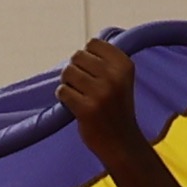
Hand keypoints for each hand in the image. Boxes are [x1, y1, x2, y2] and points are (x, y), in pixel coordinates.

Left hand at [57, 39, 146, 158]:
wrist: (121, 143)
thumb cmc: (116, 109)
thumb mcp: (122, 80)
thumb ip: (106, 62)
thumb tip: (83, 49)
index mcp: (124, 65)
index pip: (93, 43)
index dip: (87, 56)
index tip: (92, 71)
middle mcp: (114, 76)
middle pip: (77, 56)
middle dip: (75, 69)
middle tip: (82, 85)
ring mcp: (100, 93)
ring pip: (68, 72)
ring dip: (67, 83)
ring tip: (78, 94)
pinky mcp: (86, 108)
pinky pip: (62, 91)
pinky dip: (63, 97)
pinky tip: (73, 104)